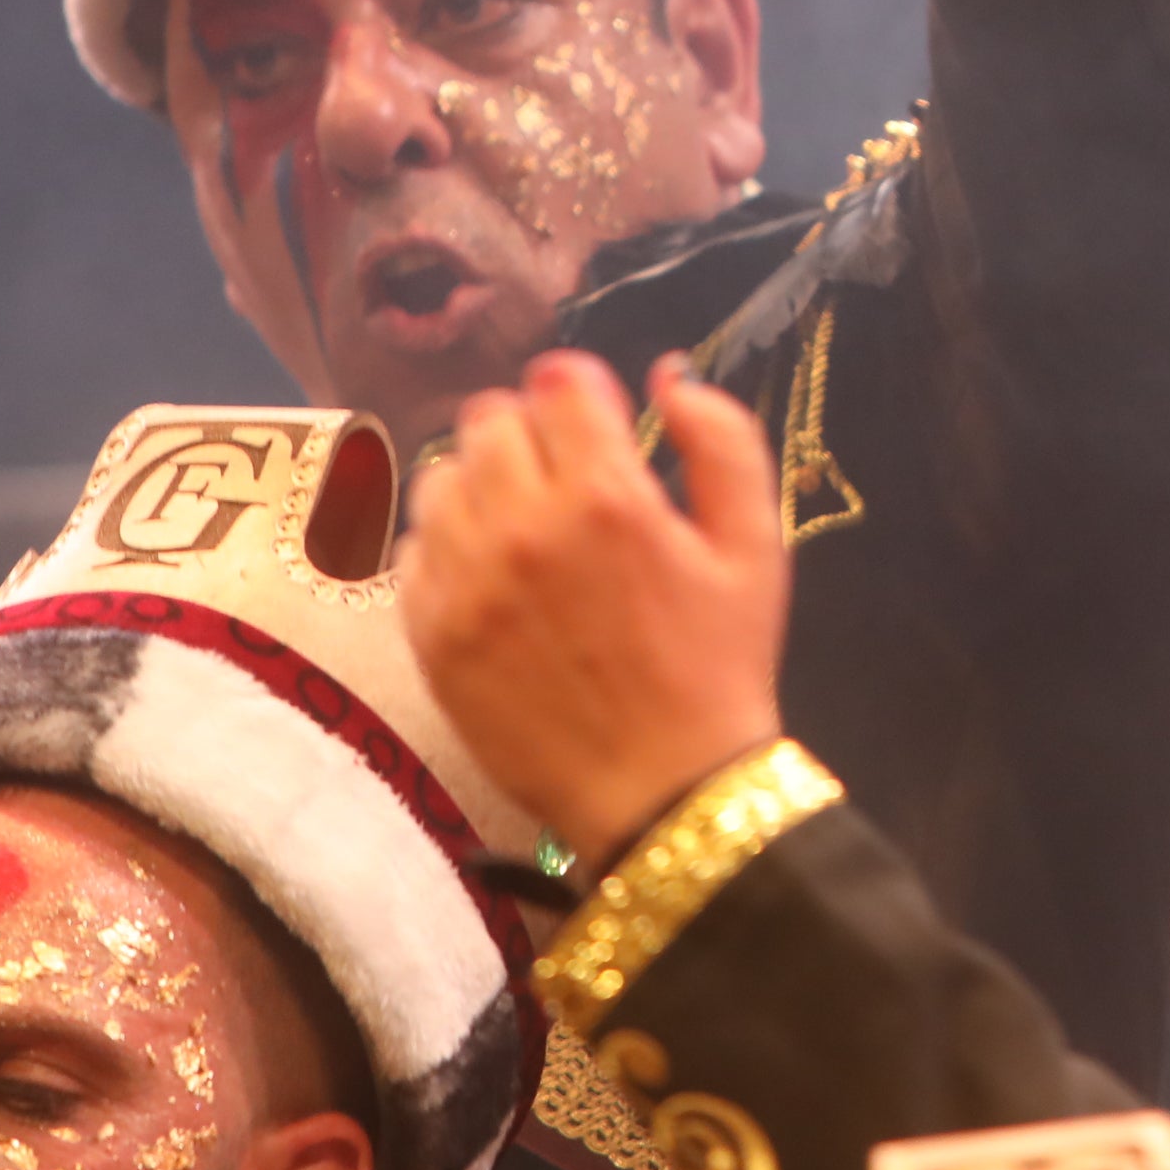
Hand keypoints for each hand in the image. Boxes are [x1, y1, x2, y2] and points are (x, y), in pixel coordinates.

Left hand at [403, 351, 789, 867]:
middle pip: (491, 419)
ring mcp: (467, 583)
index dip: (579, 387)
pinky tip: (490, 571)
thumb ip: (723, 441)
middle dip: (530, 428)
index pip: (558, 382)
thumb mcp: (756, 546)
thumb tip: (671, 377)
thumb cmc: (718, 666)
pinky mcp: (430, 634)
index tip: (594, 414)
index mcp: (609, 498)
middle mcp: (524, 528)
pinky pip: (413, 549)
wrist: (659, 793)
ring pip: (442, 476)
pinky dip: (447, 543)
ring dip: (481, 480)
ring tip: (520, 518)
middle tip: (561, 469)